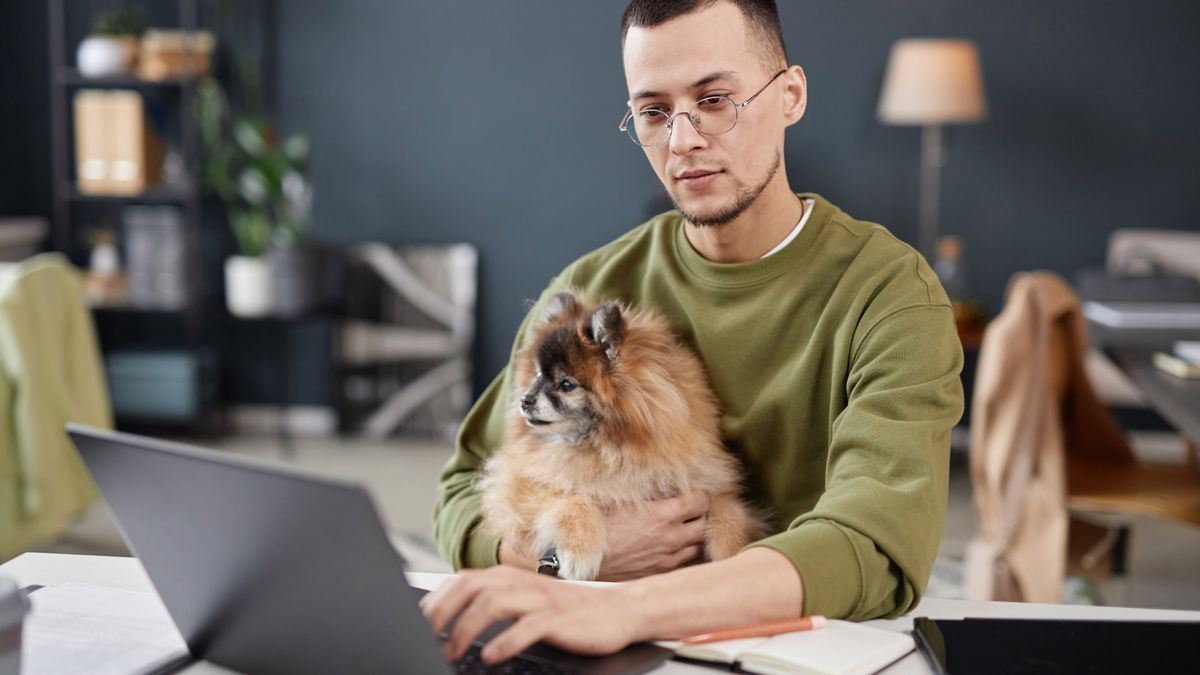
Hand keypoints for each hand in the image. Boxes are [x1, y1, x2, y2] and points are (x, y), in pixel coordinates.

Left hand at [419, 565, 641, 664]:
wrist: (618, 610)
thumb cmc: (567, 612)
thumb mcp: (525, 603)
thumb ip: (493, 605)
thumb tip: (451, 622)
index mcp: (507, 577)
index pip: (460, 581)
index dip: (434, 601)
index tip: (415, 625)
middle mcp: (519, 582)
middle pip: (470, 587)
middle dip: (442, 612)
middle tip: (424, 638)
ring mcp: (539, 599)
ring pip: (492, 604)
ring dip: (466, 628)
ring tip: (450, 651)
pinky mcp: (558, 618)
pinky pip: (527, 627)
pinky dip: (505, 641)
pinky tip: (490, 655)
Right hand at [596, 489, 710, 580]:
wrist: (588, 559)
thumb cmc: (601, 525)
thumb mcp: (623, 498)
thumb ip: (648, 490)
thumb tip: (661, 478)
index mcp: (665, 514)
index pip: (702, 500)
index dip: (700, 494)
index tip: (692, 492)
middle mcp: (673, 537)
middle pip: (706, 523)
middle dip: (702, 514)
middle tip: (692, 509)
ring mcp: (670, 558)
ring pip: (700, 545)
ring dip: (696, 535)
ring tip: (686, 528)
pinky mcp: (663, 572)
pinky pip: (687, 562)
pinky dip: (687, 553)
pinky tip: (676, 547)